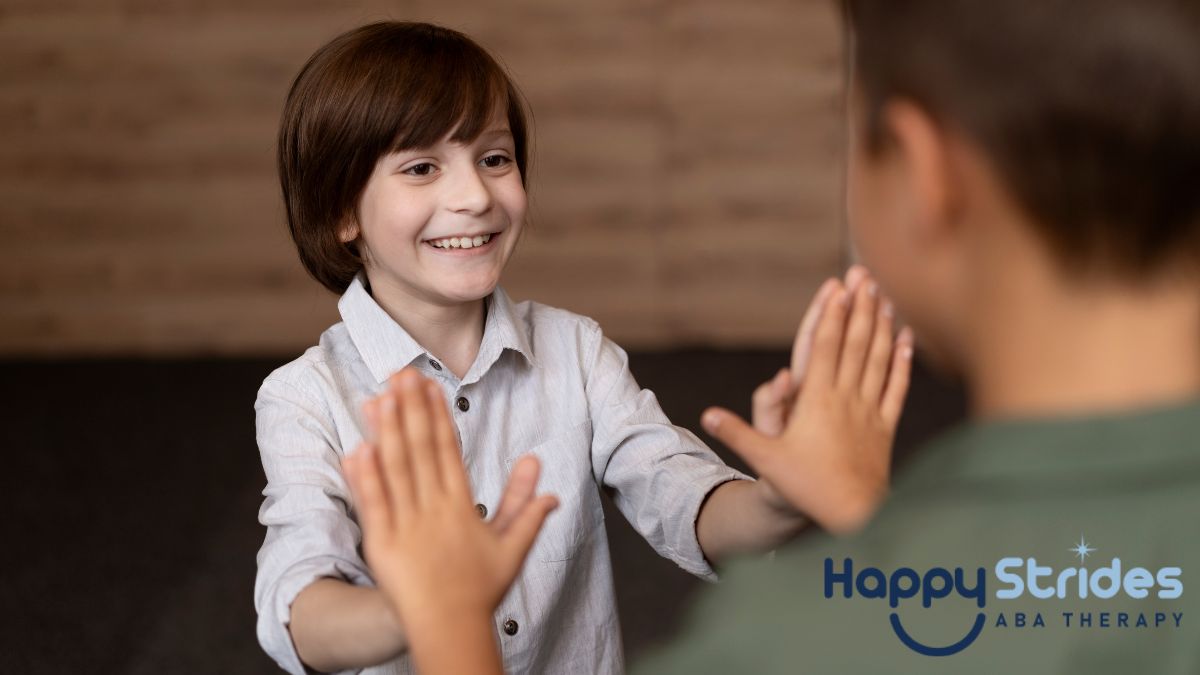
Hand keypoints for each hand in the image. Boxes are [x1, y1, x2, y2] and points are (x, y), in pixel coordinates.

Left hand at [341, 368, 556, 668]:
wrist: (451, 629)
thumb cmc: (479, 591)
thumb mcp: (512, 547)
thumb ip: (526, 507)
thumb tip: (540, 469)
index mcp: (462, 505)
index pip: (448, 449)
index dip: (436, 414)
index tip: (429, 385)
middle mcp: (435, 509)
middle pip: (420, 448)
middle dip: (410, 407)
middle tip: (401, 372)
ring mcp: (408, 525)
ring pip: (395, 469)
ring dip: (386, 430)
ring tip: (379, 396)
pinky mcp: (383, 544)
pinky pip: (373, 504)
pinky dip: (365, 477)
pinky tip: (357, 447)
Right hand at [703, 271, 912, 533]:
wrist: (853, 515)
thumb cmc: (807, 488)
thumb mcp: (766, 460)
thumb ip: (737, 434)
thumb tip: (706, 415)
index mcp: (817, 401)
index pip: (825, 347)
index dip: (831, 314)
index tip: (838, 285)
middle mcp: (847, 398)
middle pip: (855, 343)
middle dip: (859, 306)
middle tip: (864, 275)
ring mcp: (870, 410)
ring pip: (878, 359)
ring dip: (881, 325)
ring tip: (884, 297)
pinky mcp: (885, 426)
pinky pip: (897, 387)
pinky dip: (902, 361)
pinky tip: (907, 339)